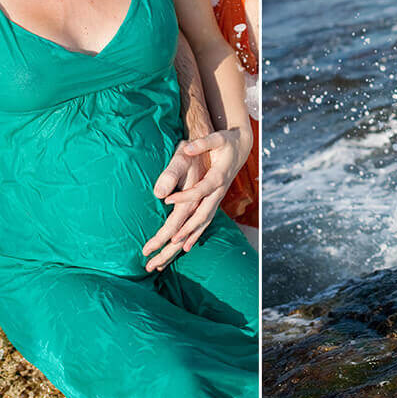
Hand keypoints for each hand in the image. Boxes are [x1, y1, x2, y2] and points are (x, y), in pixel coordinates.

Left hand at [142, 130, 243, 269]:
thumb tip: (188, 148)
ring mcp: (215, 201)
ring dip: (182, 243)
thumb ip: (201, 144)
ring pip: (200, 226)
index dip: (183, 197)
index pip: (197, 193)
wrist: (240, 147)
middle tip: (157, 252)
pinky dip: (193, 236)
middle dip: (176, 239)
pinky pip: (203, 224)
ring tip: (165, 257)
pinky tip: (183, 247)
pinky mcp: (212, 203)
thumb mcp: (214, 140)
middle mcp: (216, 195)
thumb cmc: (224, 142)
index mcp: (216, 179)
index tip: (165, 200)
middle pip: (197, 220)